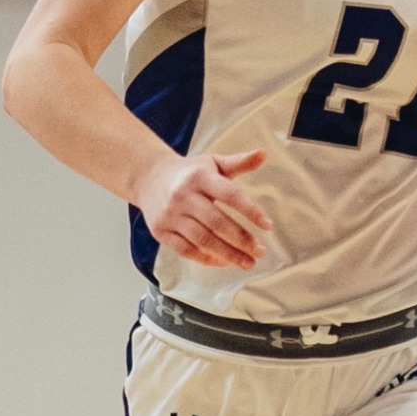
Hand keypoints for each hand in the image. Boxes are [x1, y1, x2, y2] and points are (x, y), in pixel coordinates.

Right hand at [134, 149, 272, 269]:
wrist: (149, 177)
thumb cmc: (188, 172)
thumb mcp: (212, 163)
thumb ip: (239, 162)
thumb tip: (263, 154)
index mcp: (199, 176)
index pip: (229, 194)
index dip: (250, 210)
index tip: (267, 225)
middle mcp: (183, 196)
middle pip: (216, 222)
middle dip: (241, 239)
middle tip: (260, 251)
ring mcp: (170, 215)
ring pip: (202, 240)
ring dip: (228, 254)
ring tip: (247, 261)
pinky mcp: (161, 231)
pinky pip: (186, 250)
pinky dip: (206, 259)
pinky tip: (224, 262)